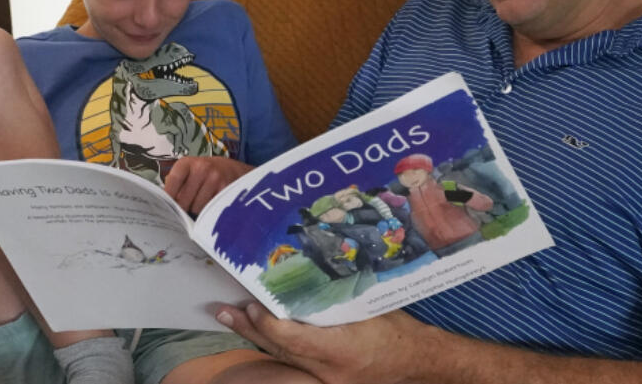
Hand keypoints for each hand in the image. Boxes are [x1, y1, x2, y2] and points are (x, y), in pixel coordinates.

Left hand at [164, 156, 253, 214]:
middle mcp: (201, 168)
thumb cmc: (204, 174)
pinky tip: (211, 203)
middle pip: (183, 200)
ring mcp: (215, 178)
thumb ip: (174, 184)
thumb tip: (162, 203)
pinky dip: (209, 211)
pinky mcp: (226, 189)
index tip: (166, 207)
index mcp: (187, 163)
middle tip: (188, 205)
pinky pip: (210, 209)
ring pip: (197, 208)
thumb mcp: (188, 171)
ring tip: (202, 201)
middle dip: (184, 207)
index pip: (173, 181)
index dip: (168, 197)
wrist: (232, 170)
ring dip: (197, 210)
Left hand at [215, 302, 431, 383]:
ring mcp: (326, 379)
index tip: (250, 305)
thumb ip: (336, 295)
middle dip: (249, 329)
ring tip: (232, 318)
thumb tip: (307, 268)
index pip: (291, 339)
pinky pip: (295, 361)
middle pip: (279, 351)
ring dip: (258, 336)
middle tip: (222, 311)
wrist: (419, 360)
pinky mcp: (327, 379)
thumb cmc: (399, 330)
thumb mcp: (369, 306)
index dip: (267, 323)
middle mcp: (328, 370)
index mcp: (340, 350)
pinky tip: (262, 331)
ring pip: (283, 358)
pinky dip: (277, 344)